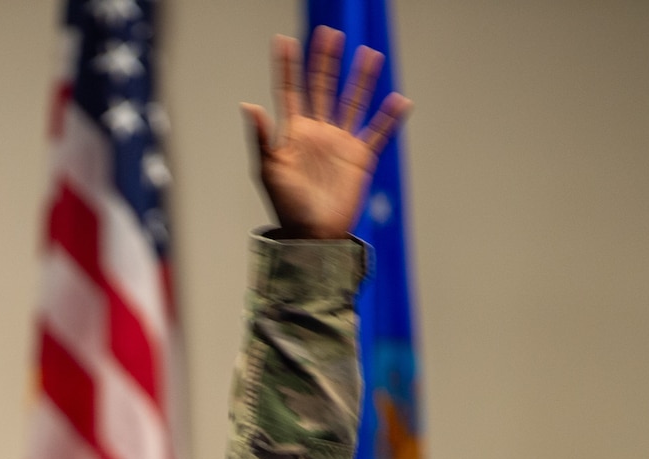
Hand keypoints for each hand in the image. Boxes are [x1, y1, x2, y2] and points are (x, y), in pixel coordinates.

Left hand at [240, 27, 410, 239]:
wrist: (313, 234)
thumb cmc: (287, 205)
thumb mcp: (269, 169)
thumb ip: (262, 137)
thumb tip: (249, 105)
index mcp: (293, 132)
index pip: (289, 91)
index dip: (286, 67)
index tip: (283, 40)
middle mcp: (318, 132)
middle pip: (322, 87)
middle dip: (325, 61)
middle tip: (330, 34)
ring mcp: (340, 142)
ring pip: (352, 102)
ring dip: (361, 79)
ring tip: (370, 54)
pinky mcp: (360, 157)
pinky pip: (379, 133)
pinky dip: (390, 118)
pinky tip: (400, 100)